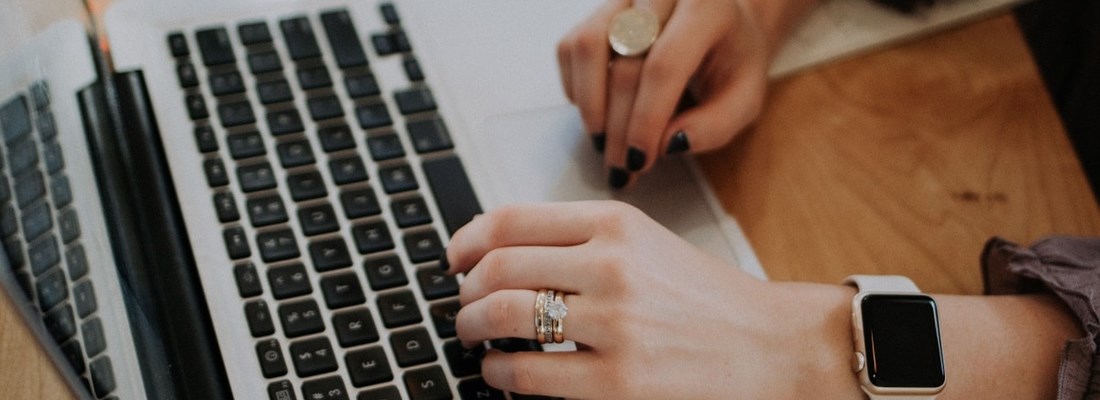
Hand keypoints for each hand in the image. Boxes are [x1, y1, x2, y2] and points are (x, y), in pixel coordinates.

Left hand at [443, 201, 857, 398]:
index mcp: (617, 223)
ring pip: (504, 316)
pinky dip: (498, 375)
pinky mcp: (619, 383)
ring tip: (475, 338)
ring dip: (472, 328)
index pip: (511, 218)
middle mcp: (613, 265)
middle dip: (465, 291)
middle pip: (498, 267)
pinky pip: (527, 376)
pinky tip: (501, 375)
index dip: (467, 239)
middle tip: (463, 305)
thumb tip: (498, 252)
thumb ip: (581, 239)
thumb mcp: (647, 244)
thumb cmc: (709, 300)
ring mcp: (615, 324)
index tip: (455, 258)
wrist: (774, 346)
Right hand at [557, 0, 770, 187]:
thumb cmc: (732, 62)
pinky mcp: (599, 10)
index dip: (646, 118)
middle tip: (621, 168)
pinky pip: (571, 48)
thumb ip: (714, 126)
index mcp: (707, 8)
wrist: (722, 23)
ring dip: (590, 106)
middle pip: (625, 63)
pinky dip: (577, 87)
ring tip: (603, 143)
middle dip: (619, 127)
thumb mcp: (744, 98)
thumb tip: (668, 145)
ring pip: (587, 47)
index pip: (665, 64)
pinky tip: (599, 113)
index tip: (639, 160)